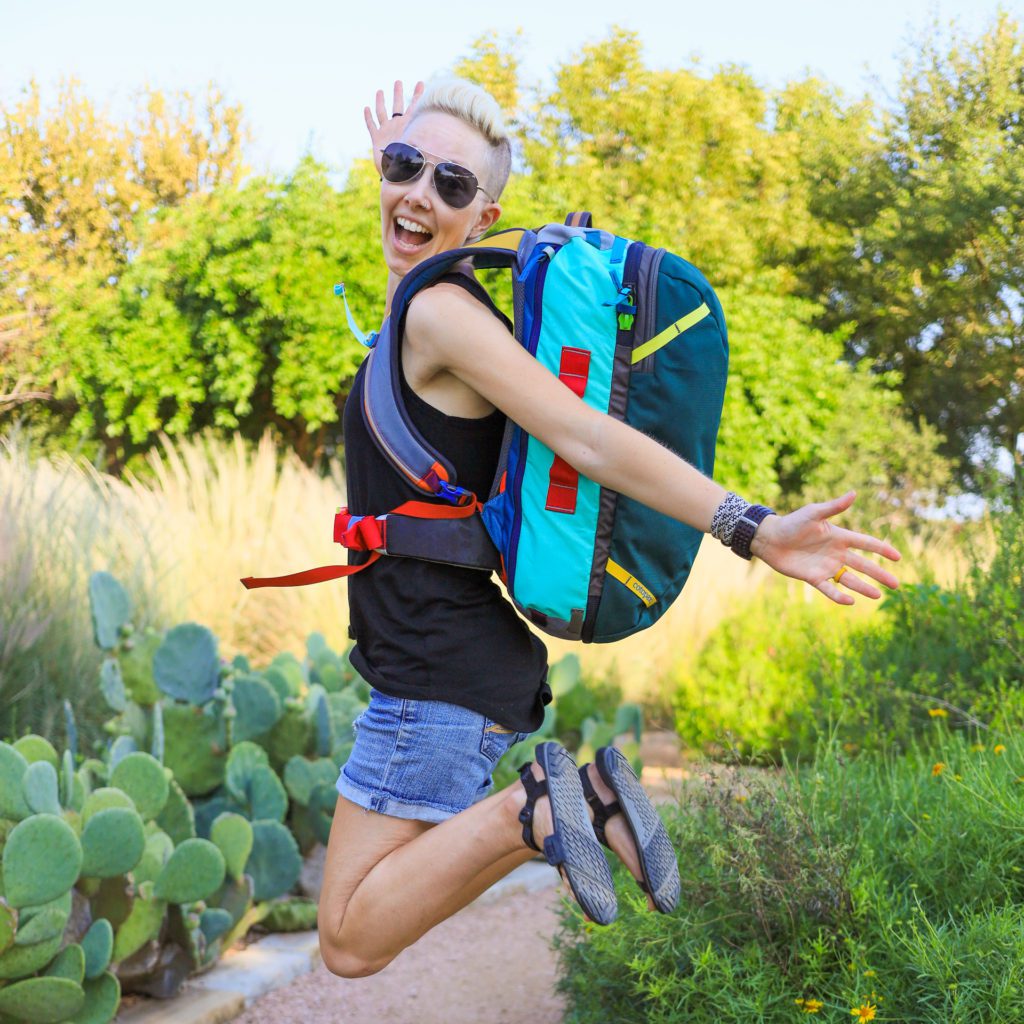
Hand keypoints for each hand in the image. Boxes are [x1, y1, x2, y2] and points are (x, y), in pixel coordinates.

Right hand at [364, 80, 423, 174]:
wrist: (398, 175)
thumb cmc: (412, 165)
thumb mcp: (421, 148)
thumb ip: (431, 141)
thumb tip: (453, 140)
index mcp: (408, 125)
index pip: (414, 106)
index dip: (417, 94)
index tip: (421, 82)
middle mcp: (397, 125)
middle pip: (397, 105)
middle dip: (397, 93)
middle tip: (398, 81)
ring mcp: (387, 131)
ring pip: (382, 112)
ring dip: (380, 102)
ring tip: (380, 91)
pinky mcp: (377, 138)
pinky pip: (371, 125)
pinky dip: (368, 117)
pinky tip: (366, 108)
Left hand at [749, 490, 900, 605]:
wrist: (770, 538)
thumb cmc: (792, 523)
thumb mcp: (813, 513)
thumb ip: (834, 507)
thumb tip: (854, 493)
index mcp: (839, 537)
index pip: (866, 544)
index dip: (882, 549)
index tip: (898, 557)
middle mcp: (836, 553)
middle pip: (863, 565)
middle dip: (879, 574)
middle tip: (896, 585)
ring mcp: (826, 566)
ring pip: (849, 580)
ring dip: (864, 588)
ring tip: (878, 596)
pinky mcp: (813, 577)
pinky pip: (829, 589)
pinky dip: (839, 595)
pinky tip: (850, 601)